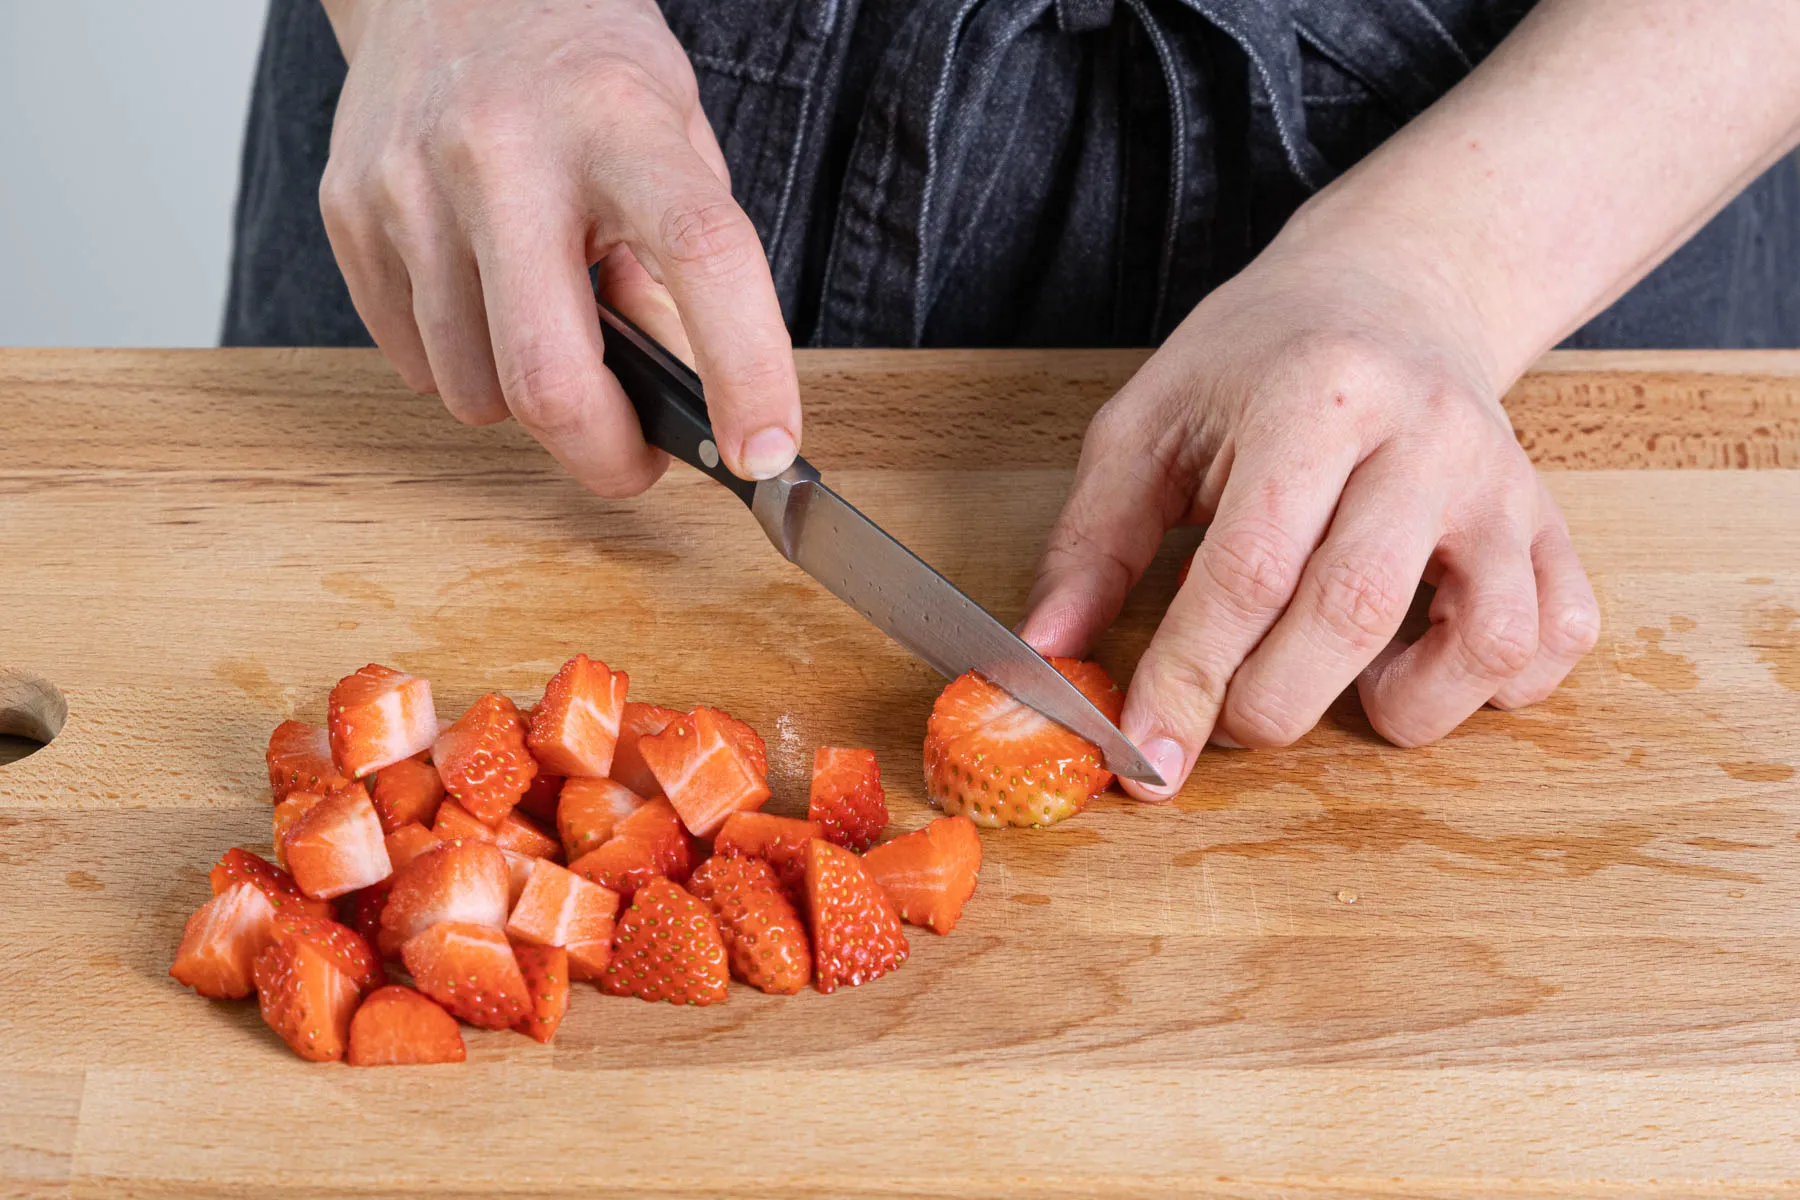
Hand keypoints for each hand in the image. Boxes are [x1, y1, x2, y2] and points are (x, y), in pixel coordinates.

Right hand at [318, 0, 800, 493]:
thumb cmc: (583, 71)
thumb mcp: (675, 137)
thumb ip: (687, 264)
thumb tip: (685, 397)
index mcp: (616, 119)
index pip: (700, 251)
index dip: (745, 368)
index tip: (765, 451)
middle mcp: (504, 148)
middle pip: (551, 375)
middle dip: (607, 455)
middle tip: (638, 458)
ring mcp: (409, 183)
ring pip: (476, 392)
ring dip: (529, 401)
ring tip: (551, 323)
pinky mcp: (349, 215)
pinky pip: (418, 365)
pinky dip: (467, 365)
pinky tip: (487, 296)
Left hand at [1018, 220, 1599, 798]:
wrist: (1390, 290)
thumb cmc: (1256, 362)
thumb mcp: (1148, 422)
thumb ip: (1092, 541)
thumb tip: (1048, 653)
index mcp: (1315, 396)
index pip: (1246, 568)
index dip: (1187, 678)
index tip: (1144, 756)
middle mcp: (1428, 436)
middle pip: (1353, 614)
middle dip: (1269, 704)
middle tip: (1227, 710)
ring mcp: (1508, 483)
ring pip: (1484, 642)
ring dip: (1402, 707)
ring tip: (1342, 677)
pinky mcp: (1555, 524)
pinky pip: (1556, 641)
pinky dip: (1494, 686)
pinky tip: (1421, 658)